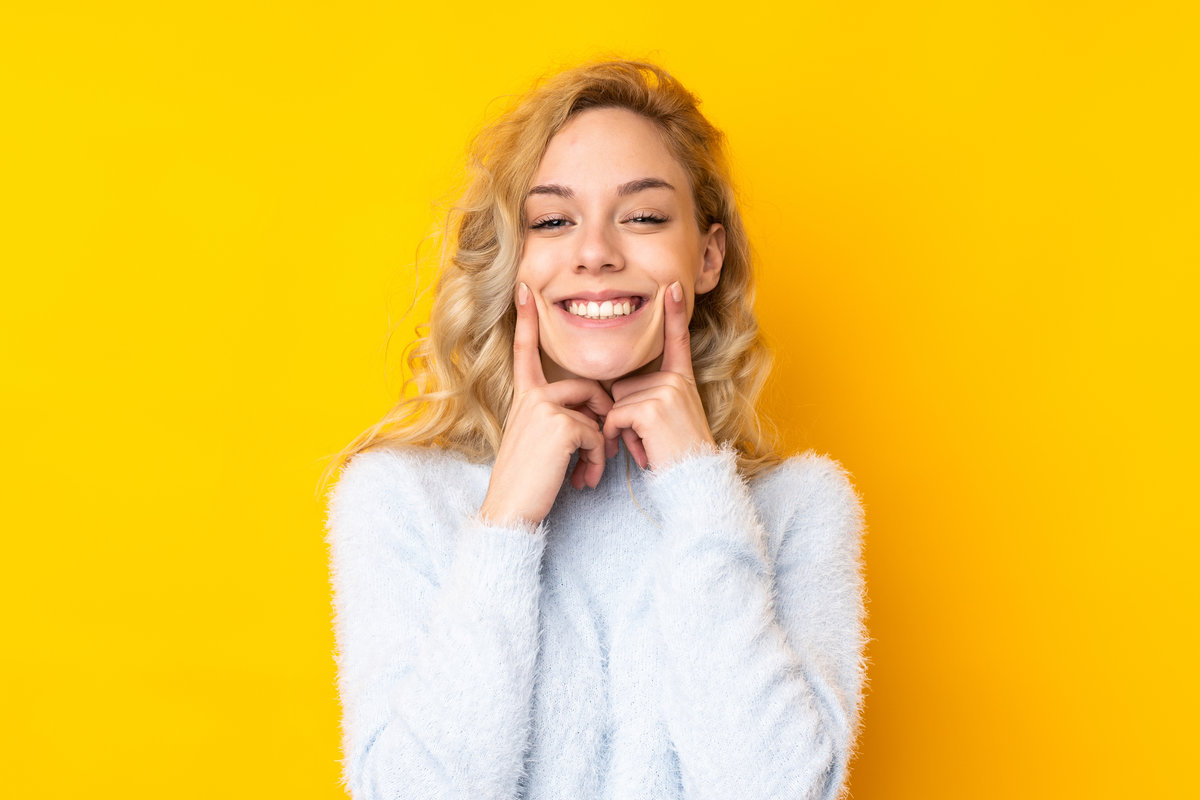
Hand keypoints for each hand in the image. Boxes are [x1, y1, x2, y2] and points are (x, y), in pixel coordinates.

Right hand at [479, 283, 614, 525]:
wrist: (511, 512)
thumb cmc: (529, 483)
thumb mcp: (541, 444)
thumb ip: (560, 420)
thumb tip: (594, 418)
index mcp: (525, 398)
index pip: (526, 352)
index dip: (526, 320)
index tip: (525, 289)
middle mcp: (532, 397)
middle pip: (587, 388)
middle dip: (603, 420)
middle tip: (599, 454)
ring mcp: (544, 408)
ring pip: (596, 413)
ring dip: (601, 446)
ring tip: (588, 472)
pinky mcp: (560, 425)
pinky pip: (597, 434)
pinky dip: (598, 460)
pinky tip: (583, 480)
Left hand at [604, 281, 716, 470]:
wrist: (695, 483)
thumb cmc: (677, 458)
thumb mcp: (669, 422)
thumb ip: (650, 400)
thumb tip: (615, 397)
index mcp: (682, 380)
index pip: (676, 341)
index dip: (674, 313)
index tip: (672, 286)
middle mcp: (677, 380)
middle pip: (623, 385)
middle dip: (624, 416)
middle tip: (649, 439)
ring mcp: (666, 391)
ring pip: (616, 402)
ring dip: (622, 431)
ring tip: (649, 446)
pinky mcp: (653, 407)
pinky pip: (614, 416)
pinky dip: (618, 438)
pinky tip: (643, 451)